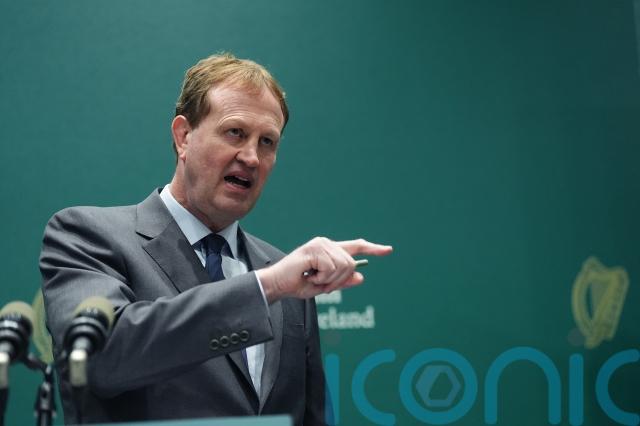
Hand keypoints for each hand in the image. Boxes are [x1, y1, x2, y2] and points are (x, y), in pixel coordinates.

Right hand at [257, 237, 392, 302]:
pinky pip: (330, 268)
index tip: (389, 250)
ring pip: (342, 266)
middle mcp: (326, 243)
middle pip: (350, 263)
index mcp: (330, 250)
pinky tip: (309, 276)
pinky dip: (321, 279)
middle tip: (322, 284)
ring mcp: (320, 244)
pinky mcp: (314, 249)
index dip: (373, 248)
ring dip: (329, 280)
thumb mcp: (325, 286)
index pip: (356, 246)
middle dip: (339, 280)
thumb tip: (361, 276)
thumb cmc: (298, 284)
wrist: (278, 285)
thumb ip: (342, 281)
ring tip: (313, 279)